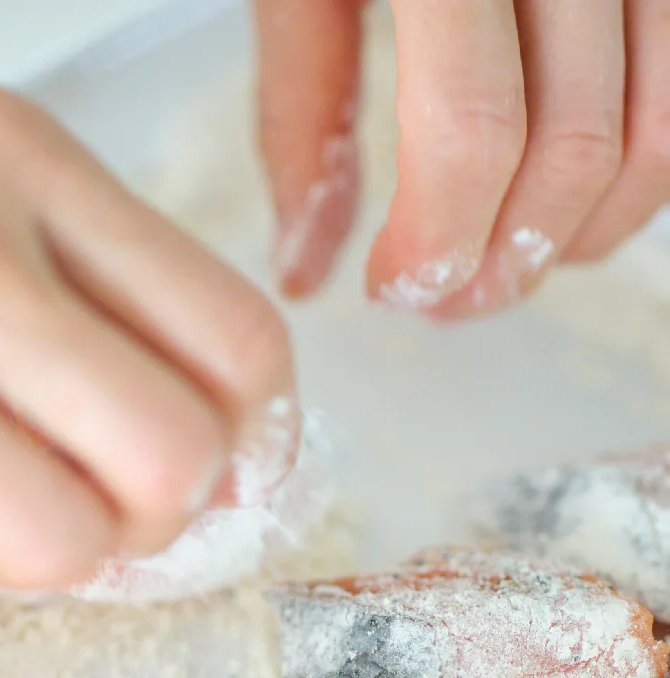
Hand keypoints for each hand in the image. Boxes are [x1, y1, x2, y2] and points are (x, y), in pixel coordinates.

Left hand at [255, 0, 669, 316]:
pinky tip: (582, 198)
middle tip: (451, 300)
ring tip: (513, 263)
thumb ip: (303, 118)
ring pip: (662, 126)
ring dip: (589, 231)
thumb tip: (307, 265)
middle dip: (510, 258)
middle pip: (576, 144)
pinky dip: (649, 163)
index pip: (468, 130)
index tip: (398, 290)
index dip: (439, 243)